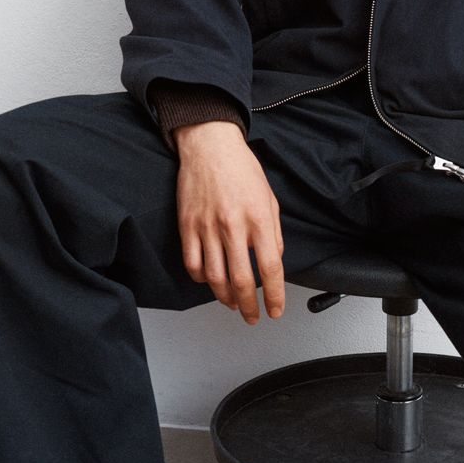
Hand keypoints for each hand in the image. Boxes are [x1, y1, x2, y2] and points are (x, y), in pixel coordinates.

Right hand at [172, 122, 284, 324]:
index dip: (275, 296)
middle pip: (242, 281)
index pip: (271, 268)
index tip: (276, 310)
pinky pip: (192, 263)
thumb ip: (274, 233)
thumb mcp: (270, 199)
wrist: (210, 145)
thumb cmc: (241, 169)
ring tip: (233, 304)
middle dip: (249, 307)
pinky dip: (201, 279)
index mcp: (259, 219)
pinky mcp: (188, 226)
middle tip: (253, 317)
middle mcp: (233, 226)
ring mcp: (207, 227)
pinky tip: (209, 281)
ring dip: (225, 298)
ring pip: (215, 278)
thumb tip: (275, 261)